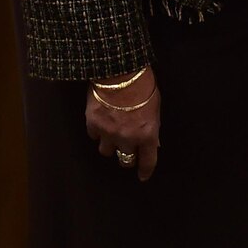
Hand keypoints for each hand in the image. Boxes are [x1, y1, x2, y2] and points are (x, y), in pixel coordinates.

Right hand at [85, 65, 161, 180]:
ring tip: (111, 135)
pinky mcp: (92, 124)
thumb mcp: (155, 106)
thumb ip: (151, 126)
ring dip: (110, 145)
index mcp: (146, 135)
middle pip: (125, 160)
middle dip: (127, 157)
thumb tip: (151, 140)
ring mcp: (108, 134)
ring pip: (106, 152)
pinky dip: (97, 132)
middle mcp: (127, 139)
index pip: (148, 161)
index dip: (145, 171)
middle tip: (127, 150)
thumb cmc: (143, 84)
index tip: (143, 176)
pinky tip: (100, 123)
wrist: (119, 72)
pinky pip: (93, 136)